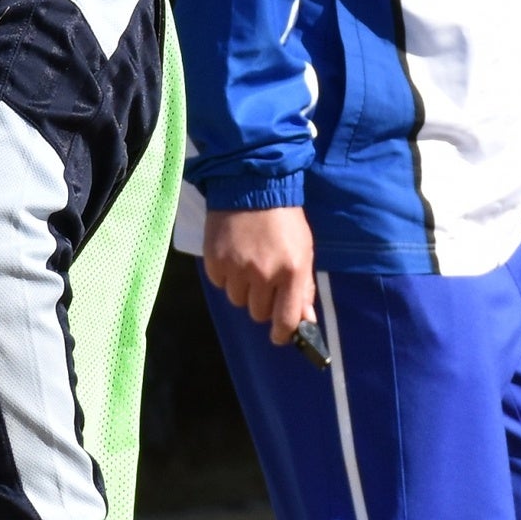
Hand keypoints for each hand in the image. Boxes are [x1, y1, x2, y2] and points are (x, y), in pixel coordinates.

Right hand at [199, 202, 313, 345]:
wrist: (252, 185)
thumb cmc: (284, 220)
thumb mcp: (304, 250)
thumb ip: (304, 287)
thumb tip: (305, 320)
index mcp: (291, 271)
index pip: (285, 319)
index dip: (282, 333)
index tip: (280, 334)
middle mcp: (263, 273)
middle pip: (257, 313)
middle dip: (262, 303)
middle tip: (264, 282)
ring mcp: (236, 268)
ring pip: (237, 300)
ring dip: (243, 289)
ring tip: (248, 264)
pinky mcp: (215, 260)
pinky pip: (220, 283)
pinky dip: (226, 275)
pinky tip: (233, 255)